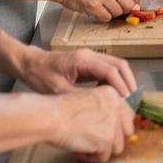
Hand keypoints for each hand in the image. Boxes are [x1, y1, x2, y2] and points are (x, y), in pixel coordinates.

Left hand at [19, 48, 136, 96]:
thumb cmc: (40, 76)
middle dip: (128, 80)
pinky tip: (114, 93)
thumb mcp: (58, 91)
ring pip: (115, 65)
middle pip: (118, 64)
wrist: (30, 65)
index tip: (126, 99)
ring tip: (126, 97)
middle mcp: (90, 54)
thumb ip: (79, 97)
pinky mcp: (89, 61)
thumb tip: (98, 107)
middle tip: (132, 98)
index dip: (120, 85)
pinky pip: (108, 68)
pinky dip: (115, 79)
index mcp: (83, 59)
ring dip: (123, 79)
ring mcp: (90, 56)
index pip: (110, 70)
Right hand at [50, 85, 133, 162]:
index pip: (127, 115)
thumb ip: (104, 108)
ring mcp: (114, 124)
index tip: (105, 132)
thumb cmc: (61, 109)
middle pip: (127, 132)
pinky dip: (90, 158)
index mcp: (113, 95)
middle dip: (112, 140)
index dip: (116, 127)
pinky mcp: (107, 140)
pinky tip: (78, 150)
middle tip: (95, 142)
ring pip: (117, 148)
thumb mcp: (88, 99)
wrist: (52, 117)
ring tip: (84, 146)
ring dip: (101, 151)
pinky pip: (103, 158)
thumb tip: (113, 125)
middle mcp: (117, 107)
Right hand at [57, 0, 141, 20]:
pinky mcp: (93, 5)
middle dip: (126, 9)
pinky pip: (107, 17)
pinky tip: (99, 10)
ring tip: (105, 7)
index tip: (136, 5)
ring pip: (119, 12)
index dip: (138, 1)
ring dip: (114, 13)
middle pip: (130, 4)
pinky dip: (104, 16)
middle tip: (118, 7)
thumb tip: (136, 1)